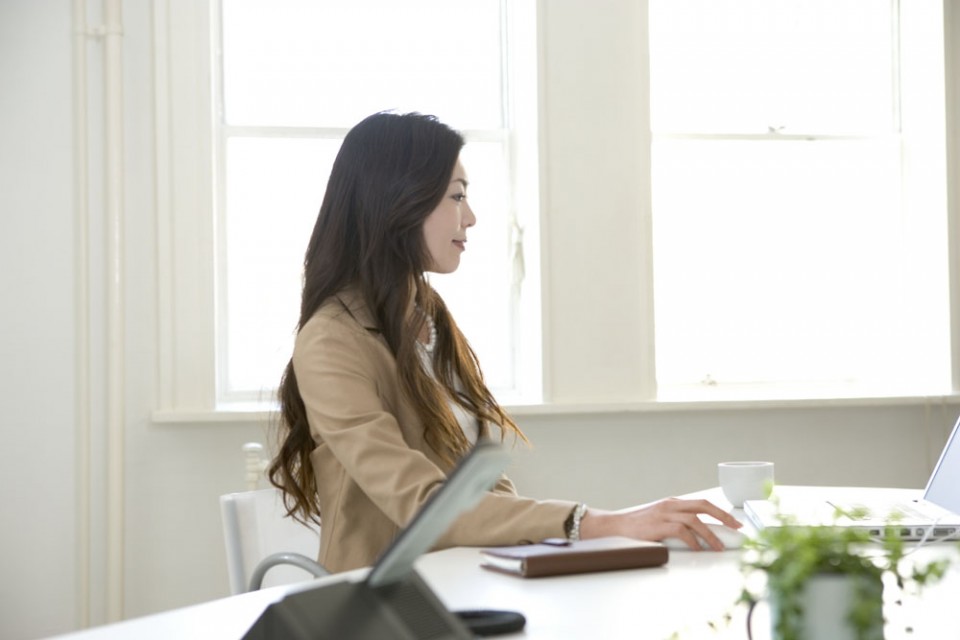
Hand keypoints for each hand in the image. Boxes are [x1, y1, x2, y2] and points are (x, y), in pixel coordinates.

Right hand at [578, 497, 740, 550]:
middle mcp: (671, 505)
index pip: (702, 503)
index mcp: (673, 503)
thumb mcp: (660, 519)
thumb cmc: (638, 526)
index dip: (720, 512)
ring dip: (710, 534)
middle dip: (723, 517)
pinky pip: (681, 531)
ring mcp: (664, 513)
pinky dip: (692, 541)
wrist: (616, 526)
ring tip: (718, 547)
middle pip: (703, 506)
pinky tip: (697, 549)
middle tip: (736, 528)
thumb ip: (676, 522)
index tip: (734, 522)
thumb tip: (698, 535)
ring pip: (695, 520)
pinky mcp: (658, 525)